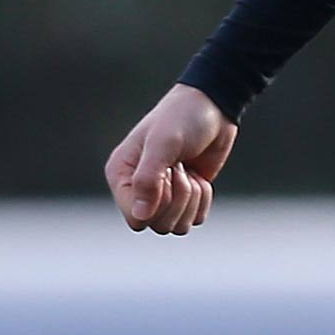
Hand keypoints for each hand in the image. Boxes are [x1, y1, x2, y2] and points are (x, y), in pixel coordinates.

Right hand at [104, 84, 237, 233]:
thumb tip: (140, 219)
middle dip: (178, 198)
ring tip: (188, 170)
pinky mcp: (186, 198)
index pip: (135, 218)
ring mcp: (164, 196)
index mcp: (121, 175)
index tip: (165, 175)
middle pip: (158, 225)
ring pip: (178, 226)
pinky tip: (198, 176)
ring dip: (192, 198)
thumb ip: (148, 180)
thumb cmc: (182, 119)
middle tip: (179, 168)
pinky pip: (197, 219)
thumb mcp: (163, 144)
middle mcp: (138, 190)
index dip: (157, 205)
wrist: (213, 108)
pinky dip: (204, 199)